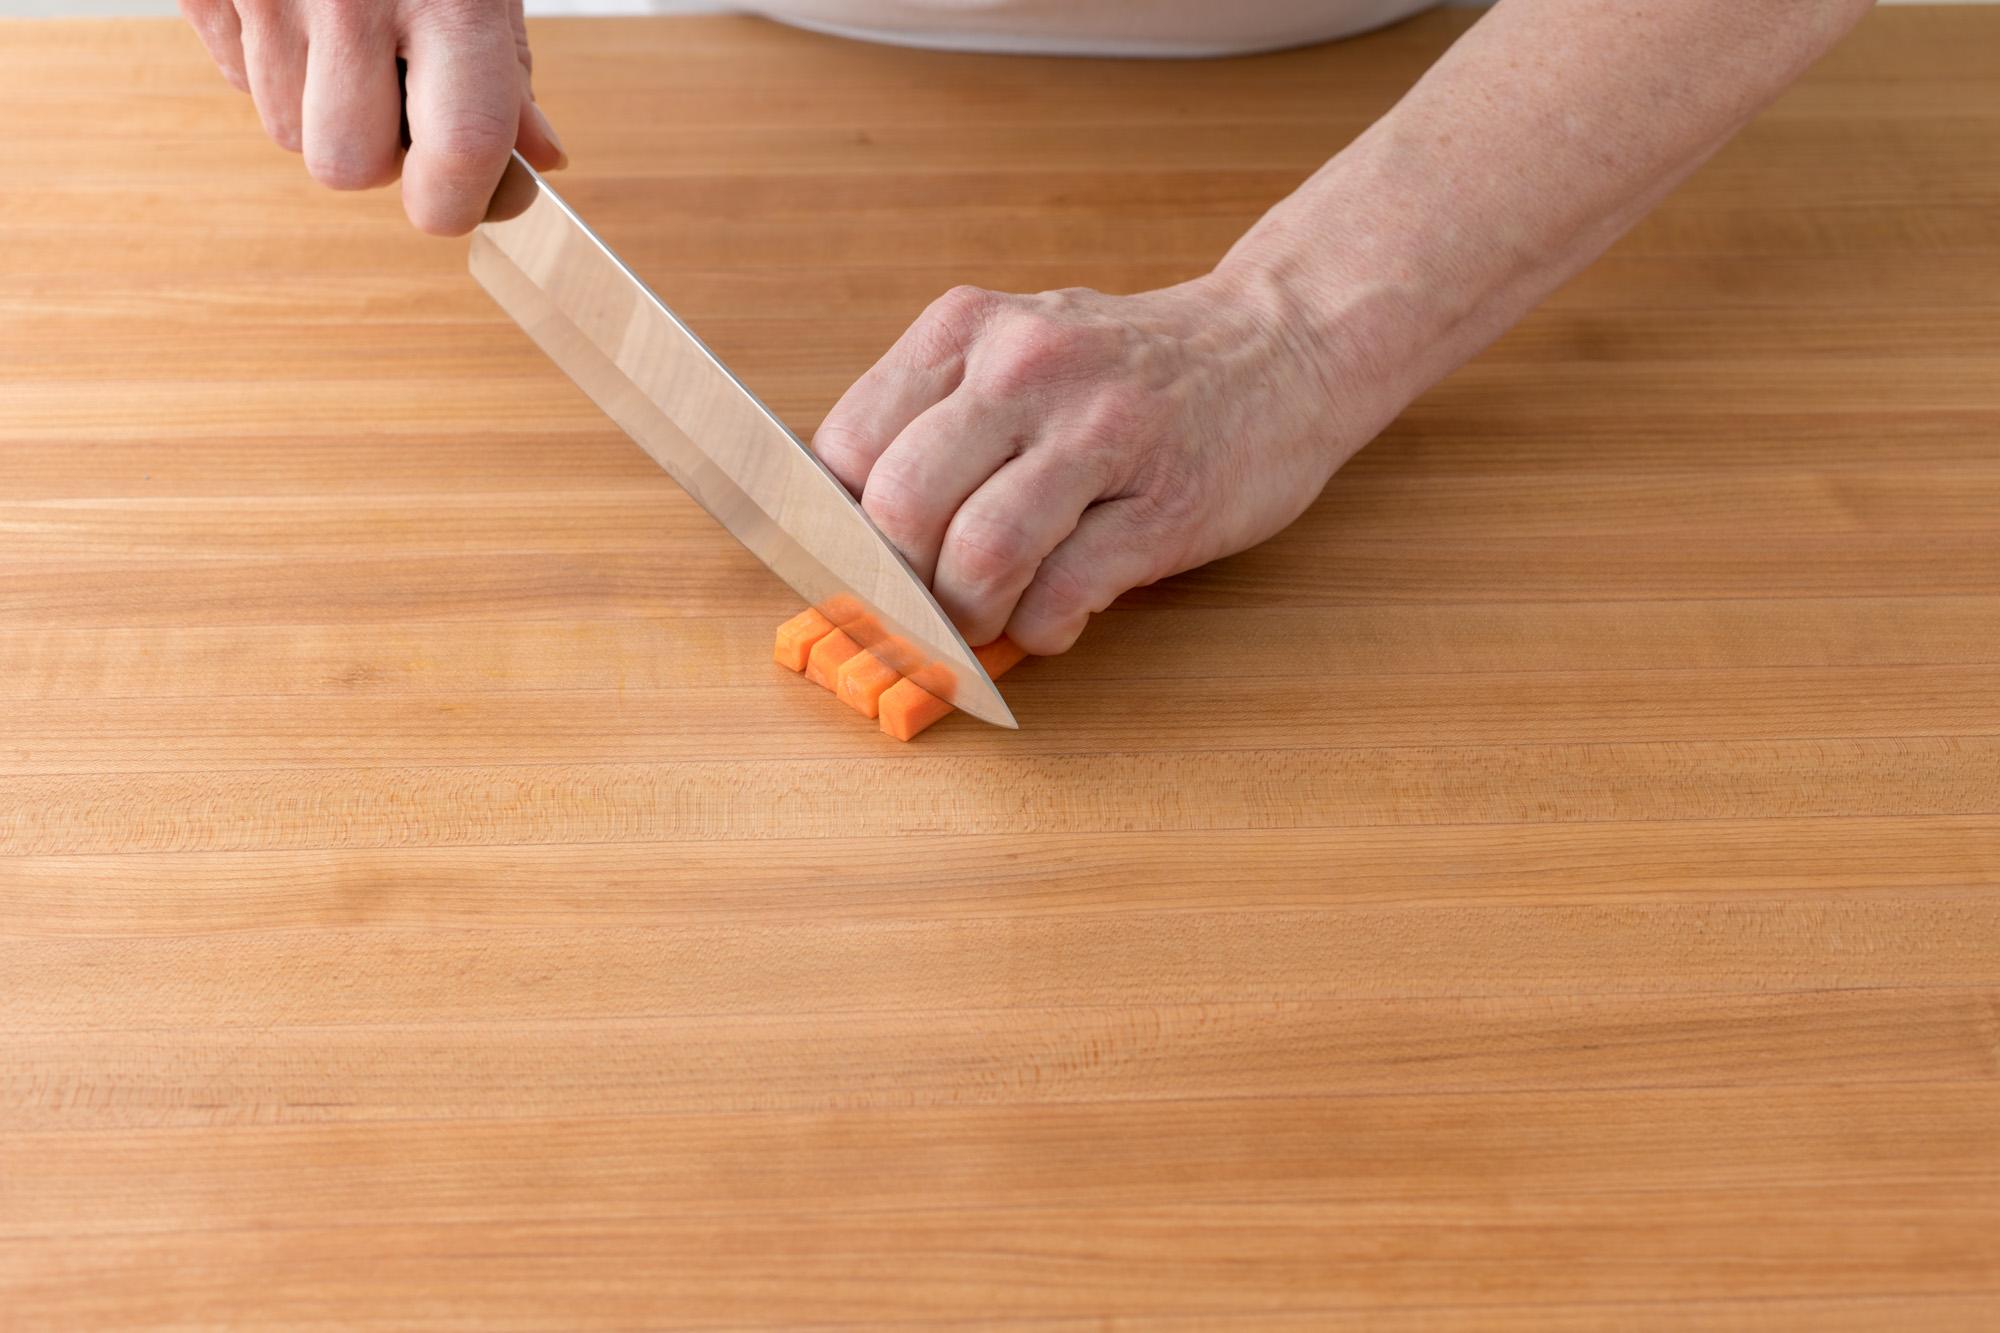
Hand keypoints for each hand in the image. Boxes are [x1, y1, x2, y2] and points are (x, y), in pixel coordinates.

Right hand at [179, 0, 566, 233]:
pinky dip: (265, 57)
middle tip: (394, 93)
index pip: (453, 161)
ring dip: (315, 101)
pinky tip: (297, 1)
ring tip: (342, 26)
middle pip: (343, 164)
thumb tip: (538, 160)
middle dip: (373, 149)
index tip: (457, 193)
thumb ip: (507, 70)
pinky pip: (229, 71)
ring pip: (280, 126)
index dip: (454, 200)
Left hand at [812, 271, 1381, 654]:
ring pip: (980, 557)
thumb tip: (841, 549)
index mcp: (965, 330)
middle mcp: (1025, 367)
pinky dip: (1042, 631)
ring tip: (989, 623)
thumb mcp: (1015, 356)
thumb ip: (930, 427)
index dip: (834, 536)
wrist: (1284, 345)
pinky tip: (1056, 617)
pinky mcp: (1166, 503)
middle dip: (897, 590)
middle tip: (920, 614)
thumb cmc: (1129, 373)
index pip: (845, 451)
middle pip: (901, 510)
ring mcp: (1101, 432)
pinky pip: (1064, 596)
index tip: (851, 576)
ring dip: (968, 621)